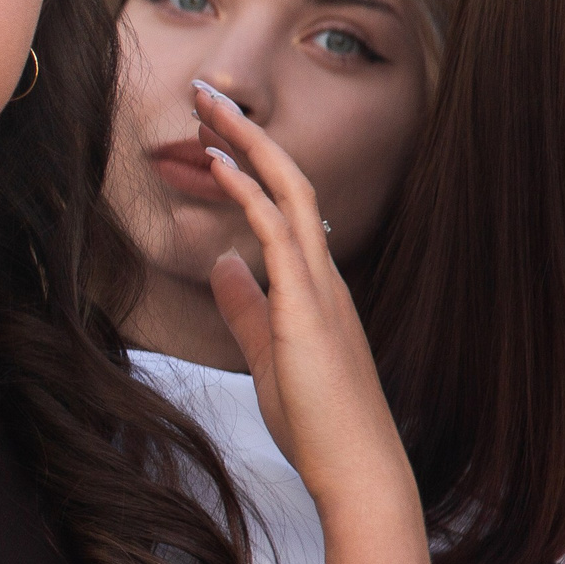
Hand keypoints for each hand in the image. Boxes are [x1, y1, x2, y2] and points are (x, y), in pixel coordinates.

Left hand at [194, 81, 415, 512]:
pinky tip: (221, 163)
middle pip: (289, 182)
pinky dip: (249, 192)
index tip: (214, 134)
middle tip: (208, 95)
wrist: (356, 468)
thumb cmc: (317, 420)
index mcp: (314, 285)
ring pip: (288, 192)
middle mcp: (324, 274)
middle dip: (248, 135)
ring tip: (208, 107)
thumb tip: (223, 265)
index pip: (283, 205)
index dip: (250, 165)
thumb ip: (245, 308)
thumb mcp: (267, 353)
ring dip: (247, 145)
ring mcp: (321, 286)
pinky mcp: (308, 306)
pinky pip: (279, 233)